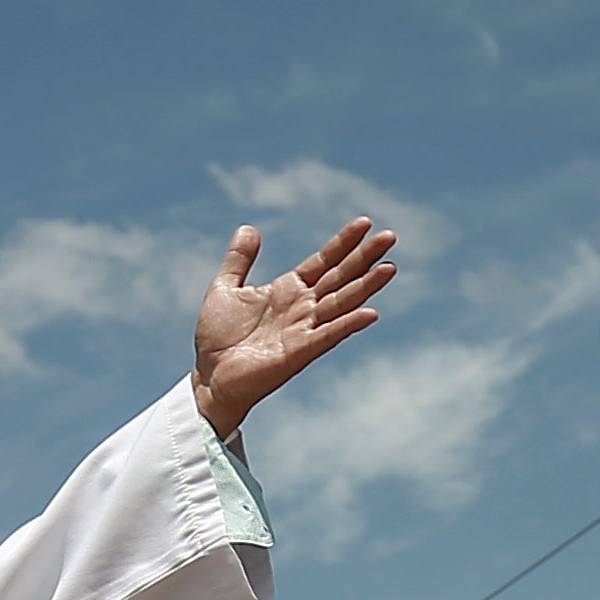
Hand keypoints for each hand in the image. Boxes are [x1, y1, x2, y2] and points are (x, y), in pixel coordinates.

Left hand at [189, 218, 399, 438]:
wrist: (209, 376)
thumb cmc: (218, 338)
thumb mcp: (225, 289)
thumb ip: (238, 260)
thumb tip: (248, 228)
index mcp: (289, 290)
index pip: (324, 261)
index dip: (343, 242)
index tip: (365, 223)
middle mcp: (303, 307)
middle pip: (341, 277)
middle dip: (365, 257)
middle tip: (390, 236)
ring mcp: (304, 330)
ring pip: (342, 302)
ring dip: (366, 286)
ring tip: (390, 268)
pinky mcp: (300, 352)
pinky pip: (328, 336)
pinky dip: (348, 324)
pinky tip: (370, 313)